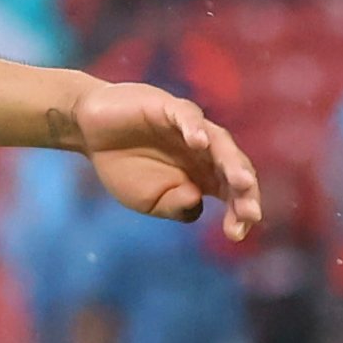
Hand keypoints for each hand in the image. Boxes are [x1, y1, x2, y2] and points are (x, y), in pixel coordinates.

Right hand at [67, 79, 261, 241]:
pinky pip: (188, 116)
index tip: (236, 235)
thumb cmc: (124, 167)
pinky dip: (194, 128)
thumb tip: (196, 201)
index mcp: (205, 175)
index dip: (238, 213)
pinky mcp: (170, 108)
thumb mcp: (147, 200)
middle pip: (234, 168)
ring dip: (231, 162)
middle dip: (244, 191)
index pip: (232, 193)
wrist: (92, 133)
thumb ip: (174, 205)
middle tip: (250, 212)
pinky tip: (198, 143)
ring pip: (220, 142)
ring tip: (240, 182)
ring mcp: (191, 129)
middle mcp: (206, 152)